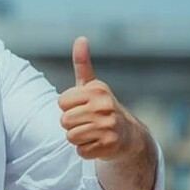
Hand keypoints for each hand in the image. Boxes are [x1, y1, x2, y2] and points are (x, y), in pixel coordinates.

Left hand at [58, 37, 143, 161]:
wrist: (128, 135)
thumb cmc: (101, 107)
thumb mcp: (92, 85)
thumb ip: (82, 63)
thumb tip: (80, 38)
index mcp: (97, 90)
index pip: (61, 102)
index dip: (68, 107)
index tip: (82, 107)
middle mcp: (104, 106)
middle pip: (64, 121)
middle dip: (72, 124)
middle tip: (87, 122)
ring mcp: (108, 126)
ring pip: (71, 137)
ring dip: (78, 138)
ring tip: (92, 132)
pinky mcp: (109, 145)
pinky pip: (81, 151)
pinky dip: (86, 150)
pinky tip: (98, 144)